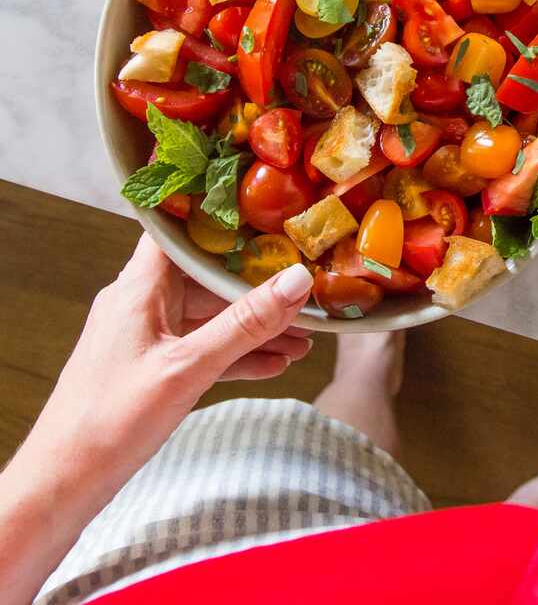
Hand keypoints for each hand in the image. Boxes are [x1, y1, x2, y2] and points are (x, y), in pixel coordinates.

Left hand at [0, 233, 313, 603]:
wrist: (63, 486)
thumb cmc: (110, 422)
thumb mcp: (188, 367)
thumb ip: (244, 324)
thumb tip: (298, 280)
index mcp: (138, 287)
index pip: (180, 231)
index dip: (223, 219)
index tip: (269, 219)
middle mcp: (141, 302)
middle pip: (206, 278)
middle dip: (257, 288)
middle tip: (305, 294)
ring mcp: (148, 335)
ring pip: (210, 318)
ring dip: (254, 327)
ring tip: (303, 338)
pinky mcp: (154, 366)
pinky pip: (204, 349)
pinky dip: (237, 355)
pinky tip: (275, 365)